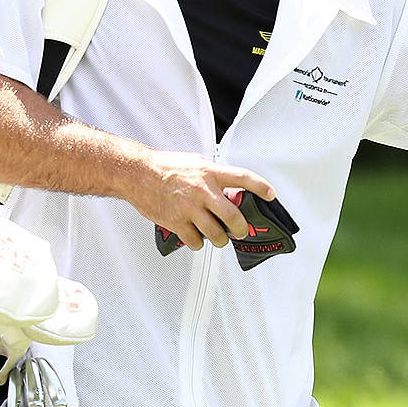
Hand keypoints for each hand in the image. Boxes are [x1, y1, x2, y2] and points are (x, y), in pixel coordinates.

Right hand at [136, 151, 276, 249]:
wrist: (137, 174)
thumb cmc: (164, 167)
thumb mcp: (195, 163)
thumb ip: (213, 175)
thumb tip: (229, 186)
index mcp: (210, 174)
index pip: (243, 178)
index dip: (260, 187)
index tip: (270, 194)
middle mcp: (202, 191)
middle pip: (233, 216)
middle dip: (241, 229)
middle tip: (240, 231)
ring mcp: (189, 208)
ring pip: (216, 234)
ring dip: (220, 239)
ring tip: (219, 238)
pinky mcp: (176, 222)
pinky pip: (195, 241)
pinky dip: (198, 243)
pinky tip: (196, 237)